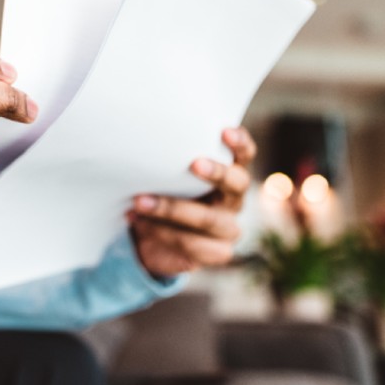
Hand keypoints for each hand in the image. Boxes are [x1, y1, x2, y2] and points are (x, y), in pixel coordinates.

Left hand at [127, 127, 255, 276]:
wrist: (152, 240)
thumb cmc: (161, 195)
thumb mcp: (165, 177)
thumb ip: (168, 163)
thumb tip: (141, 143)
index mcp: (229, 174)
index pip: (245, 155)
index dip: (240, 143)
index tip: (224, 131)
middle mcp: (234, 199)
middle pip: (237, 184)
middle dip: (216, 173)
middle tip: (193, 163)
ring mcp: (229, 228)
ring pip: (208, 218)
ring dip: (171, 209)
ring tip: (140, 201)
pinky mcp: (218, 252)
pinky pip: (192, 243)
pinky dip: (162, 232)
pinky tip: (140, 223)